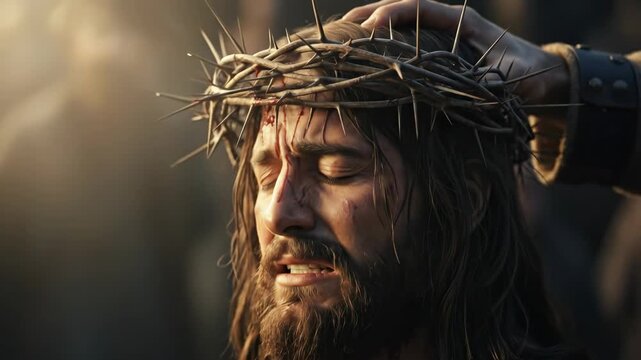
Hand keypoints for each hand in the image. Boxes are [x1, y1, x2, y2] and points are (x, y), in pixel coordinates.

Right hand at [343, 0, 569, 111]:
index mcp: (461, 20)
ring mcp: (439, 35)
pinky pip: (402, 41)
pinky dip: (379, 45)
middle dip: (369, 15)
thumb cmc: (527, 73)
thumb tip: (464, 89)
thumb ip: (492, 81)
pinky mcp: (435, 50)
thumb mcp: (512, 77)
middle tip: (340, 29)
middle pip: (400, 8)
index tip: (371, 29)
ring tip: (341, 40)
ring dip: (369, 28)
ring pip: (397, 23)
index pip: (419, 7)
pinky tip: (361, 58)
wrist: (539, 73)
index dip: (393, 14)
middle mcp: (446, 23)